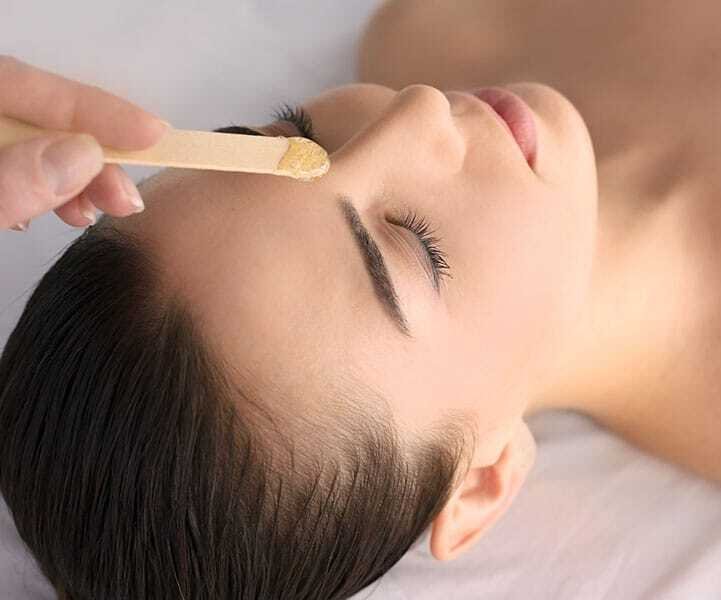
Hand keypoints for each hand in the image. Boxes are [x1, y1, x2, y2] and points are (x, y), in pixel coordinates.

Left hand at [0, 55, 167, 230]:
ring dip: (80, 178)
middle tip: (127, 197)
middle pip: (38, 117)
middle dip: (93, 154)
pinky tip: (69, 209)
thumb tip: (83, 156)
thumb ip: (13, 181)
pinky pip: (21, 168)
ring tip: (105, 210)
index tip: (153, 133)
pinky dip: (53, 189)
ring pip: (34, 146)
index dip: (95, 109)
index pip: (26, 85)